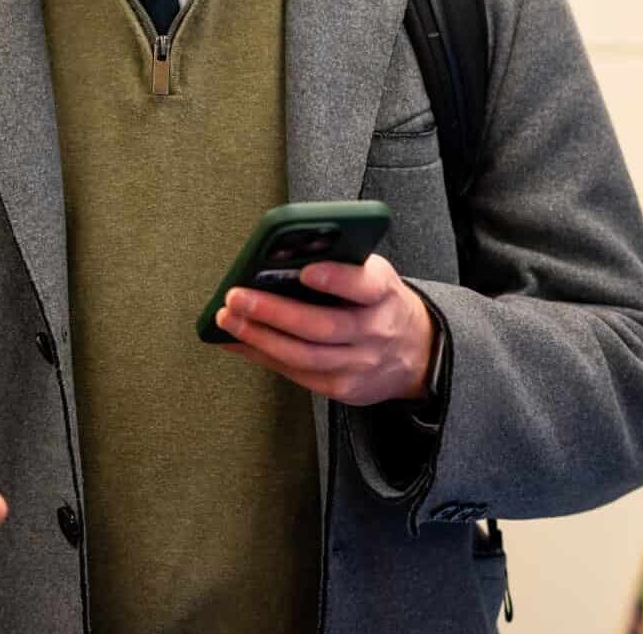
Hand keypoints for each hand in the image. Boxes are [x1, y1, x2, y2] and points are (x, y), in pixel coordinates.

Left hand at [212, 254, 435, 406]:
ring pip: (303, 355)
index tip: (308, 270)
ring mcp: (359, 364)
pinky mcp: (342, 388)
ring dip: (259, 337)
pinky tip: (237, 341)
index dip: (336, 279)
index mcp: (383, 293)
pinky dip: (261, 355)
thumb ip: (338, 263)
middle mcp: (375, 331)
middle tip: (236, 297)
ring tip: (228, 319)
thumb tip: (281, 254)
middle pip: (322, 326)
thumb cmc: (378, 302)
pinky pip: (296, 373)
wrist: (414, 351)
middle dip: (273, 312)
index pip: (364, 285)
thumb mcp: (372, 274)